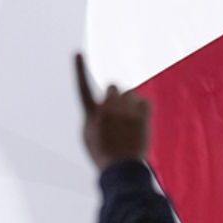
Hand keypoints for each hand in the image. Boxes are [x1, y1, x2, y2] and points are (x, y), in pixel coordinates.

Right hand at [75, 54, 150, 170]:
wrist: (121, 169)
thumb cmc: (103, 153)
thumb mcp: (89, 136)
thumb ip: (93, 116)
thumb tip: (102, 103)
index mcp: (91, 114)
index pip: (82, 87)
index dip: (79, 69)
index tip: (77, 53)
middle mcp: (107, 109)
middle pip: (114, 86)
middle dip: (116, 95)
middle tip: (118, 112)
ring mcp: (125, 111)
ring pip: (131, 93)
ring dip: (130, 103)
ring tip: (128, 123)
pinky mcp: (142, 115)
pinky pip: (145, 101)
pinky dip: (143, 109)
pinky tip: (139, 123)